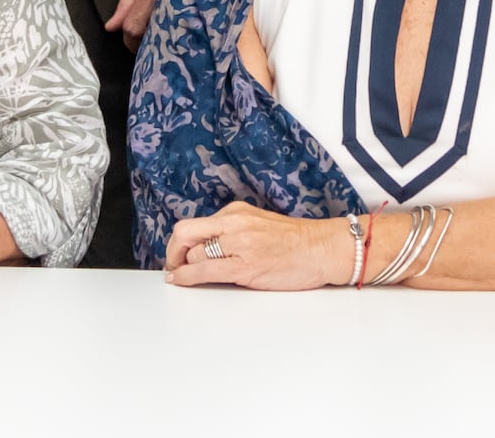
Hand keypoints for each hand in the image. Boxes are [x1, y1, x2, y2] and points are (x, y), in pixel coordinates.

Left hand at [164, 202, 351, 290]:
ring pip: (193, 253)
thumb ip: (233, 231)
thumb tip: (205, 248)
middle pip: (185, 231)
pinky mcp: (245, 265)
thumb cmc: (296, 243)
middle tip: (171, 266)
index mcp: (237, 212)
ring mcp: (239, 243)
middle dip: (171, 252)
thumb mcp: (258, 226)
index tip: (176, 255)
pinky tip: (181, 281)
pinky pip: (204, 270)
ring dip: (183, 268)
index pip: (195, 224)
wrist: (322, 248)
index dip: (179, 243)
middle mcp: (234, 222)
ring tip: (182, 277)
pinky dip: (186, 277)